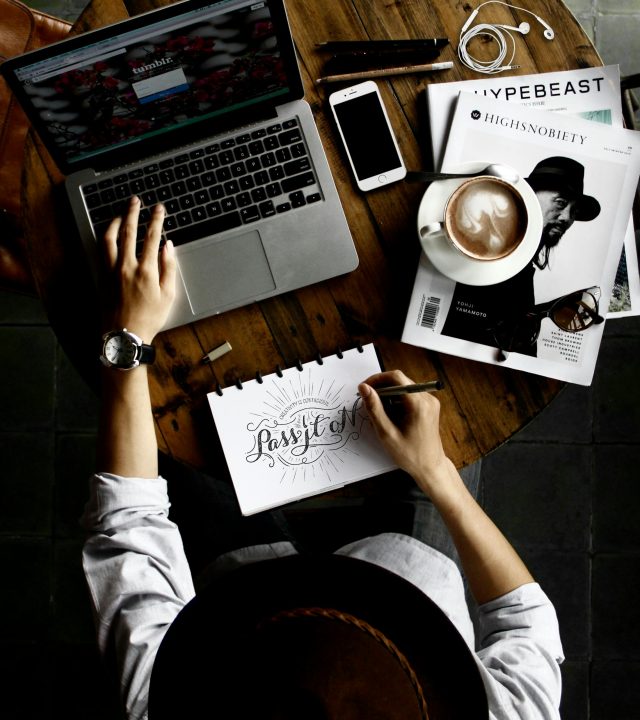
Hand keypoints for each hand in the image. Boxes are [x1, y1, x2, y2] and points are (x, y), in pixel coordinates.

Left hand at [101, 196, 176, 342]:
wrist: (125, 335)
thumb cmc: (149, 318)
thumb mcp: (168, 295)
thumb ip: (169, 267)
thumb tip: (168, 246)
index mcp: (146, 270)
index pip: (152, 237)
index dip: (156, 219)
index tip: (159, 208)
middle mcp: (126, 266)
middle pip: (129, 231)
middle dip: (133, 212)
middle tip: (136, 200)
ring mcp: (111, 270)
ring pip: (110, 238)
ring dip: (115, 222)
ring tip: (121, 214)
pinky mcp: (102, 276)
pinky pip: (101, 250)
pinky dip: (106, 238)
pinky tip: (109, 234)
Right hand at [358, 370, 452, 496]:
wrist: (430, 467)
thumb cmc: (410, 455)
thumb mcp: (387, 433)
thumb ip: (374, 408)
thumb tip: (364, 388)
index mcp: (418, 404)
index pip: (396, 377)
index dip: (377, 379)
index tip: (365, 388)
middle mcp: (427, 398)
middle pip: (400, 381)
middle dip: (382, 388)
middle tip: (368, 402)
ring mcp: (430, 401)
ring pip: (403, 387)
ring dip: (389, 395)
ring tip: (380, 413)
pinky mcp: (429, 406)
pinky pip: (410, 395)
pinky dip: (397, 401)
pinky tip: (391, 416)